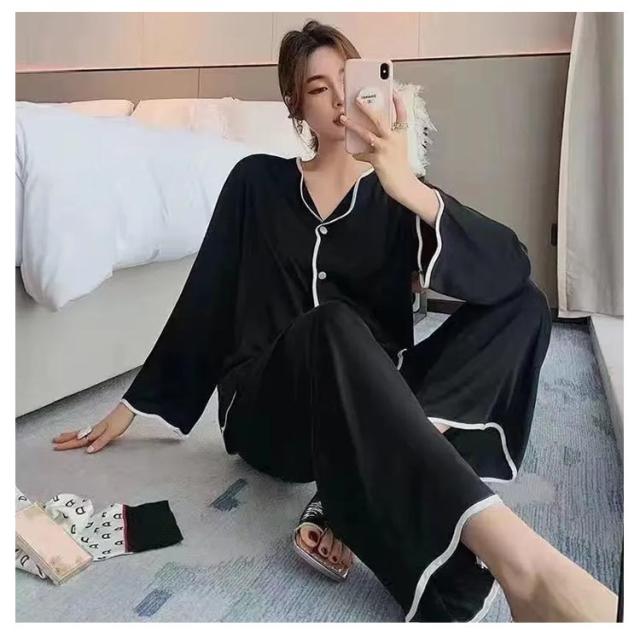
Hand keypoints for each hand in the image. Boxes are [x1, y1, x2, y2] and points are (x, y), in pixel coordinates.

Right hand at [52, 403, 134, 453]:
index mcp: (95, 431)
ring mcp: (98, 427)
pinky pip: (86, 430)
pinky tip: (81, 433)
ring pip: (80, 432)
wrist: (129, 409)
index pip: (79, 440)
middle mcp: (94, 429)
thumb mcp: (111, 433)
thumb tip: (88, 450)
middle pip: (77, 435)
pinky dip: (80, 433)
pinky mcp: (103, 425)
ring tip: (61, 436)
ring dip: (70, 435)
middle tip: (54, 442)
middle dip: (65, 439)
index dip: (68, 444)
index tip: (56, 447)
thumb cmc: (121, 420)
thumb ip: (100, 442)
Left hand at [340, 88, 415, 203]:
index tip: (392, 90)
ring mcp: (385, 149)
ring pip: (366, 134)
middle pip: (380, 119)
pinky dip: (357, 153)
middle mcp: (394, 139)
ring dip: (353, 125)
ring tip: (343, 119)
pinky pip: (362, 154)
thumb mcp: (398, 147)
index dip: (398, 101)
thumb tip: (370, 129)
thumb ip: (388, 137)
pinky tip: (354, 152)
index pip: (402, 113)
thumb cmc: (399, 164)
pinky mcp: (377, 160)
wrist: (403, 184)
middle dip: (367, 108)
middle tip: (357, 99)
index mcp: (401, 134)